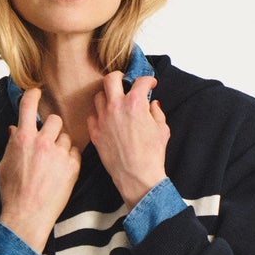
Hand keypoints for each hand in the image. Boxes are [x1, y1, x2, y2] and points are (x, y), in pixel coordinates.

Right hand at [0, 85, 80, 253]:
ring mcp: (59, 154)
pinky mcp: (72, 166)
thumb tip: (14, 129)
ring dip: (61, 144)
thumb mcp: (4, 165)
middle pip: (54, 119)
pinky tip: (61, 170)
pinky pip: (75, 152)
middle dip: (52, 128)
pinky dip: (69, 158)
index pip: (28, 105)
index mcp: (22, 138)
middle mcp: (42, 142)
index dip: (33, 95)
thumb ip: (11, 144)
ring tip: (54, 161)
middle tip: (48, 141)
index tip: (36, 92)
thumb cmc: (12, 193)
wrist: (28, 216)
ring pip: (66, 136)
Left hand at [90, 73, 169, 210]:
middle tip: (124, 82)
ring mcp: (103, 119)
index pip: (140, 81)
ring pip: (99, 96)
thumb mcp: (162, 129)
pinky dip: (98, 115)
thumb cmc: (152, 155)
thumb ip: (157, 112)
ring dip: (107, 96)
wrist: (137, 177)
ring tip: (114, 102)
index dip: (148, 80)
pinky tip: (106, 119)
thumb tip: (153, 105)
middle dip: (119, 77)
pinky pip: (92, 116)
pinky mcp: (95, 133)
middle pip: (111, 79)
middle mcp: (116, 107)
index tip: (150, 84)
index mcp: (135, 103)